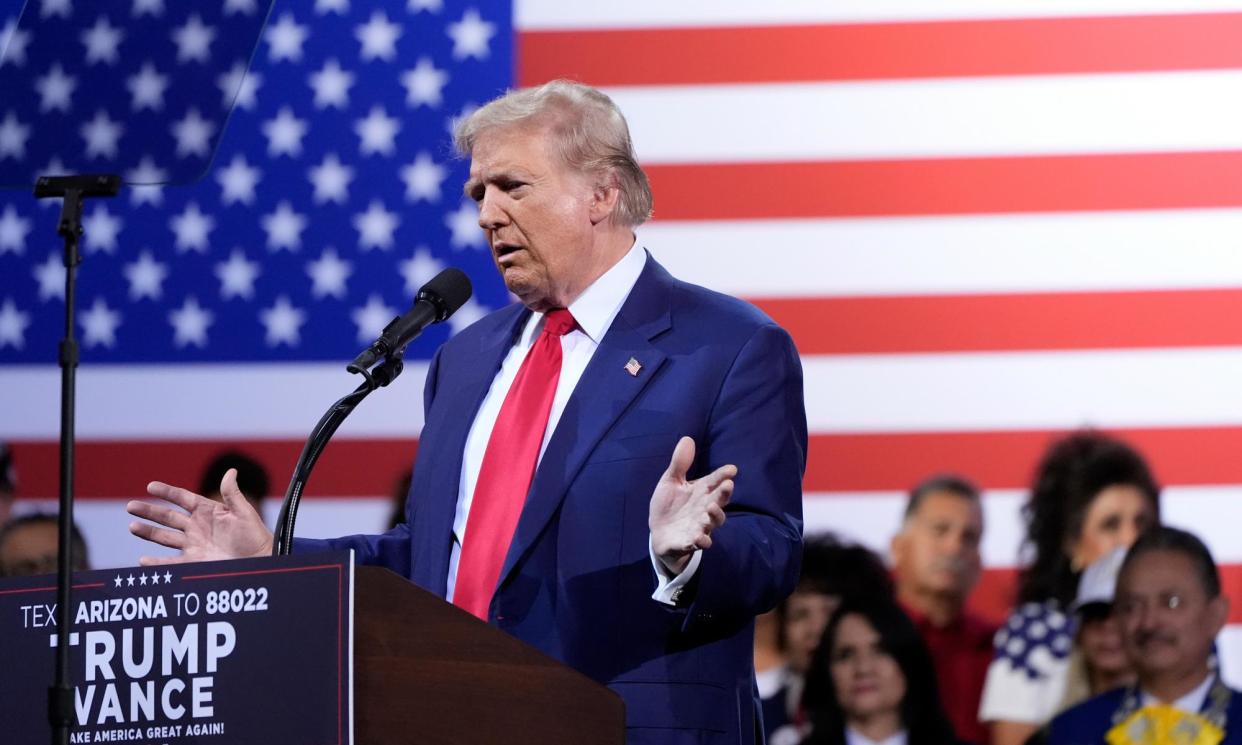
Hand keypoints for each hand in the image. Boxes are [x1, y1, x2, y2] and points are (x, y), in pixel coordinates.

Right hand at [126, 468, 273, 565]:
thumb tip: (231, 471)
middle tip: (131, 506)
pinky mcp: (194, 562)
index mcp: (207, 511)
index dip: (167, 492)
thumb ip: (233, 494)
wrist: (259, 560)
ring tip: (133, 526)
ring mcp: (193, 544)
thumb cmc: (254, 535)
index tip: (150, 486)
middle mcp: (196, 527)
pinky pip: (171, 562)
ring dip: (148, 532)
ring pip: (165, 537)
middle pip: (168, 517)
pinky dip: (157, 563)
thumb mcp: (244, 512)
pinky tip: (142, 561)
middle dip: (149, 511)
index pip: (182, 498)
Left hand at [649, 436, 735, 574]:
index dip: (723, 475)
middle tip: (728, 485)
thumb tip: (687, 438)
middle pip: (719, 500)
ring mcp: (700, 525)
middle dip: (724, 494)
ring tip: (711, 507)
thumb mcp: (671, 482)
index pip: (715, 481)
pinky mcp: (690, 541)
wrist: (659, 533)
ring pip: (714, 522)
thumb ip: (680, 464)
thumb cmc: (669, 505)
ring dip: (716, 515)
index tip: (732, 469)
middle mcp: (704, 508)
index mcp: (701, 491)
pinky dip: (701, 540)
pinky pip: (700, 542)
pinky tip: (699, 537)